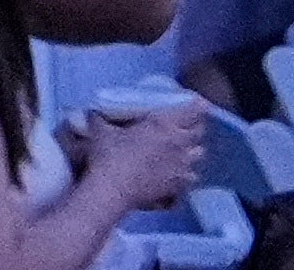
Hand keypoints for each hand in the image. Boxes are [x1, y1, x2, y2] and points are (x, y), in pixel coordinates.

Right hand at [67, 104, 212, 221]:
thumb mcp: (101, 130)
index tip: (194, 104)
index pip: (193, 111)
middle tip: (186, 124)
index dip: (196, 106)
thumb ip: (101, 119)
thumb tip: (93, 113)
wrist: (113, 189)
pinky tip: (178, 174)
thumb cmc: (109, 154)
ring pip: (199, 156)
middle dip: (196, 127)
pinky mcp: (178, 187)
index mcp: (164, 124)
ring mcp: (181, 167)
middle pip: (199, 133)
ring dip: (193, 151)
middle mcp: (179, 144)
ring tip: (183, 150)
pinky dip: (187, 174)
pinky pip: (191, 178)